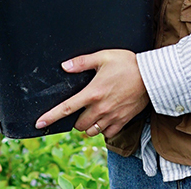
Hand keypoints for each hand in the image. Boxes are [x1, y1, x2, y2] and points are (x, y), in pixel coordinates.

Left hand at [34, 49, 148, 138]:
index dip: (50, 116)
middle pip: (78, 124)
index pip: (67, 108)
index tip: (39, 123)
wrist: (151, 76)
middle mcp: (100, 108)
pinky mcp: (122, 121)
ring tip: (91, 113)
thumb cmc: (127, 64)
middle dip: (75, 118)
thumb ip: (82, 62)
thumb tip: (65, 66)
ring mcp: (111, 117)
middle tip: (80, 107)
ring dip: (87, 125)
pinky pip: (106, 133)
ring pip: (90, 131)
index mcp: (93, 93)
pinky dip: (102, 129)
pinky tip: (104, 118)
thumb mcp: (103, 56)